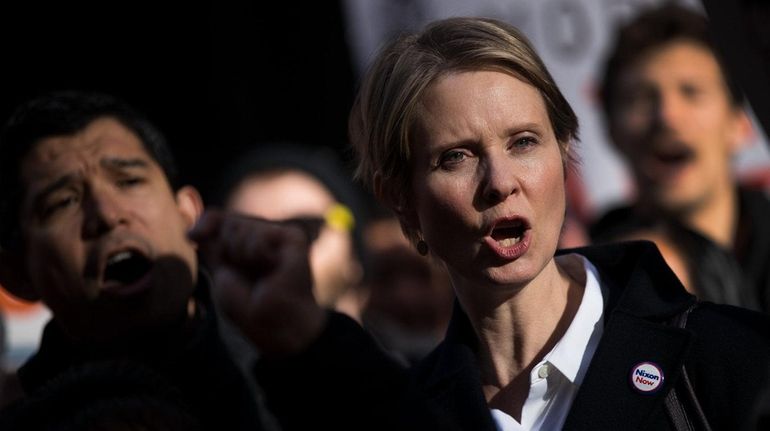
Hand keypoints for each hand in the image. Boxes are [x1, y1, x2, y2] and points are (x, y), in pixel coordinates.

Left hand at [189, 209, 326, 355]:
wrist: (276, 327)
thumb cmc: (251, 306)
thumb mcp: (221, 268)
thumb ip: (211, 239)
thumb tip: (188, 200)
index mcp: (249, 244)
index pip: (222, 219)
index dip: (205, 223)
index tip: (191, 235)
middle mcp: (266, 236)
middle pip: (229, 220)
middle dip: (224, 247)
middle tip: (242, 274)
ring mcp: (280, 236)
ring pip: (240, 226)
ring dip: (240, 255)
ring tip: (258, 276)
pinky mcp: (293, 239)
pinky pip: (258, 234)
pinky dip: (255, 254)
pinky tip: (270, 270)